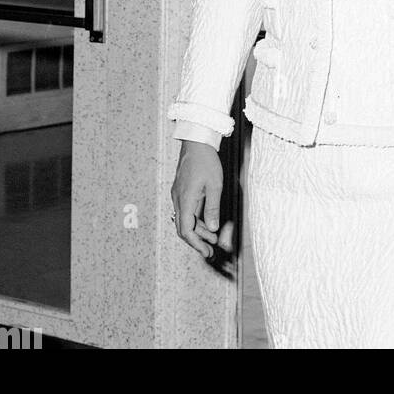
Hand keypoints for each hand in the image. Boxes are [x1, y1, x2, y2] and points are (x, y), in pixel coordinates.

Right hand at [171, 139, 222, 257]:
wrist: (196, 141)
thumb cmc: (207, 161)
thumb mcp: (215, 185)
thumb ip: (213, 208)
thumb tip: (213, 229)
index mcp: (185, 199)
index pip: (186, 230)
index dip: (196, 244)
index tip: (206, 252)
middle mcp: (178, 199)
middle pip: (183, 228)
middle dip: (196, 242)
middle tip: (209, 252)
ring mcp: (178, 195)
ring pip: (184, 219)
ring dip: (198, 231)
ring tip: (212, 239)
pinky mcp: (181, 190)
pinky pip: (186, 210)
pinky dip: (195, 220)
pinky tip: (207, 223)